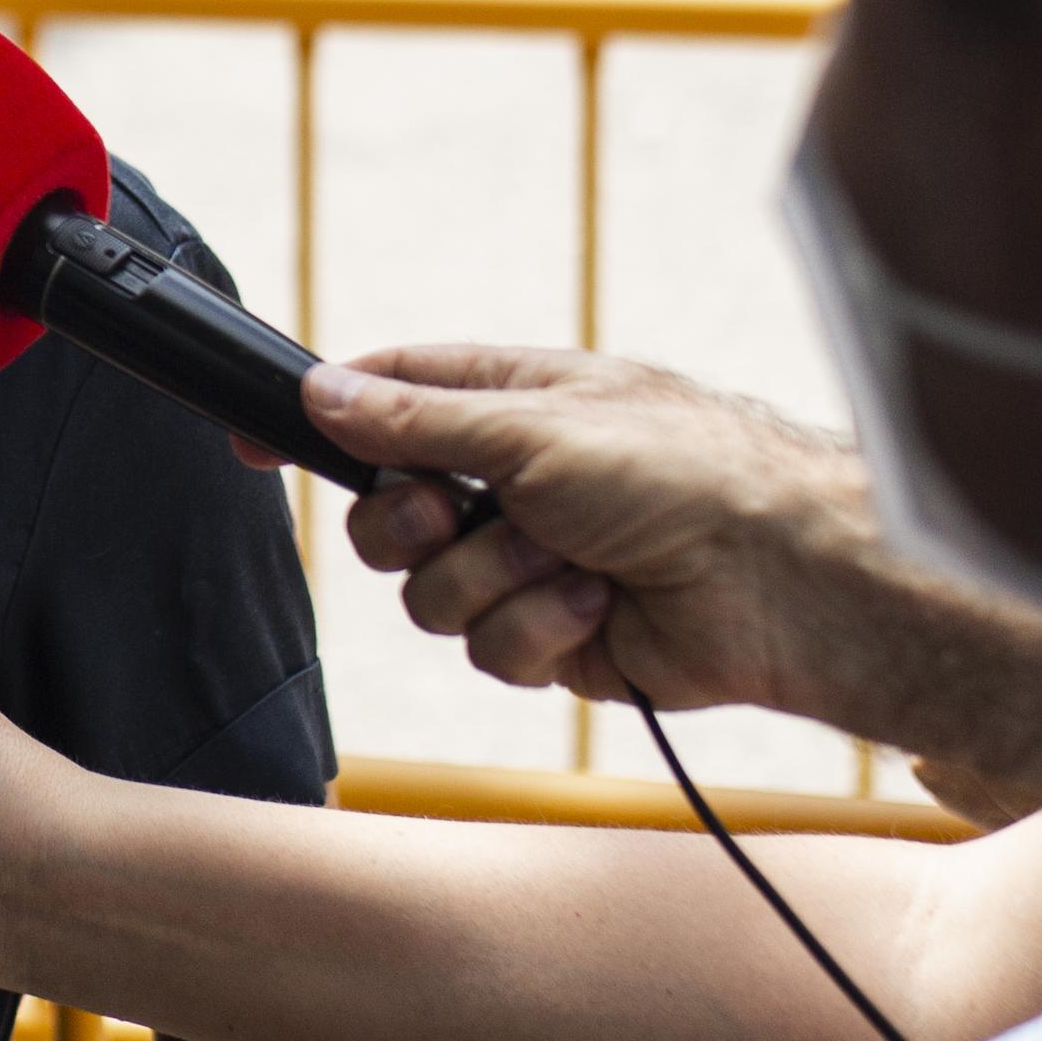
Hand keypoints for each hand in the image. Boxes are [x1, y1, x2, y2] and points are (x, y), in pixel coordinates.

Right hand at [298, 346, 876, 721]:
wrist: (786, 581)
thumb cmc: (683, 472)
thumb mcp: (535, 427)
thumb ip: (418, 421)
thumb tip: (323, 391)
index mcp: (508, 407)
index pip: (383, 402)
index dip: (319, 420)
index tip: (255, 442)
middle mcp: (511, 484)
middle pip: (385, 515)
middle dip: (411, 525)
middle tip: (458, 514)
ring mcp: (531, 564)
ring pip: (429, 595)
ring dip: (493, 582)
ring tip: (571, 562)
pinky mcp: (557, 638)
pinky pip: (490, 649)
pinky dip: (539, 629)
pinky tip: (602, 607)